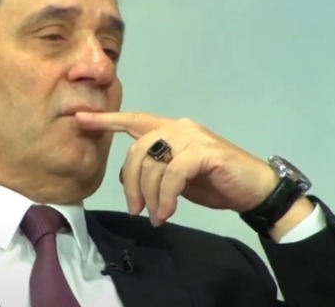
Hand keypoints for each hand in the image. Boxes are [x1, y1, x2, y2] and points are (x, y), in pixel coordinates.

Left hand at [75, 111, 280, 225]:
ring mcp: (192, 136)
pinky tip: (168, 212)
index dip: (106, 120)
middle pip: (137, 149)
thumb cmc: (215, 183)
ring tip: (157, 216)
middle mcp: (179, 127)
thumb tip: (133, 185)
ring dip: (151, 195)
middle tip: (137, 210)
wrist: (254, 190)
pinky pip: (173, 173)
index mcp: (170, 129)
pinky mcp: (205, 151)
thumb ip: (156, 171)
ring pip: (153, 163)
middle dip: (131, 183)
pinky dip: (166, 196)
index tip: (80, 118)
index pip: (133, 120)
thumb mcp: (177, 177)